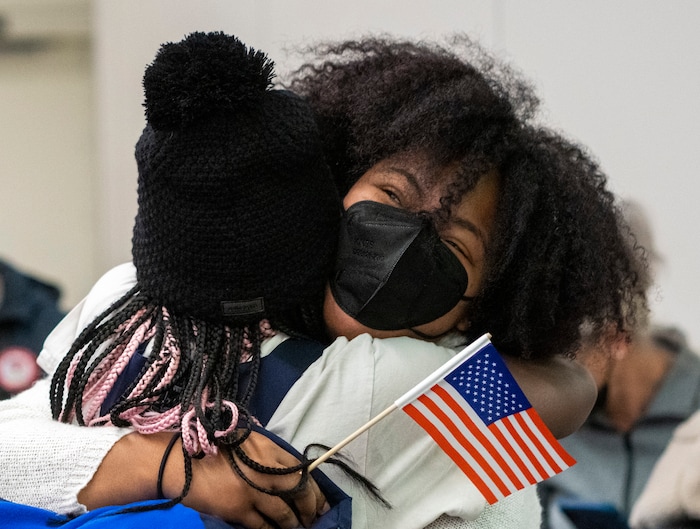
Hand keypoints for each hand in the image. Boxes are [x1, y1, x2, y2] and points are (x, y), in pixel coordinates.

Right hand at [80, 430, 327, 527]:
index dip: (314, 488)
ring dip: (294, 522)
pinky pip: (263, 525)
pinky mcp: (238, 509)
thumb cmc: (210, 445)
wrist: (179, 461)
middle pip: (299, 493)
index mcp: (268, 448)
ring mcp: (253, 491)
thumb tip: (288, 470)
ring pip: (284, 514)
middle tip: (315, 517)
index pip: (302, 470)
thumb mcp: (245, 440)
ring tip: (300, 527)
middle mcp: (265, 469)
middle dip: (310, 508)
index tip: (321, 498)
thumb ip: (267, 454)